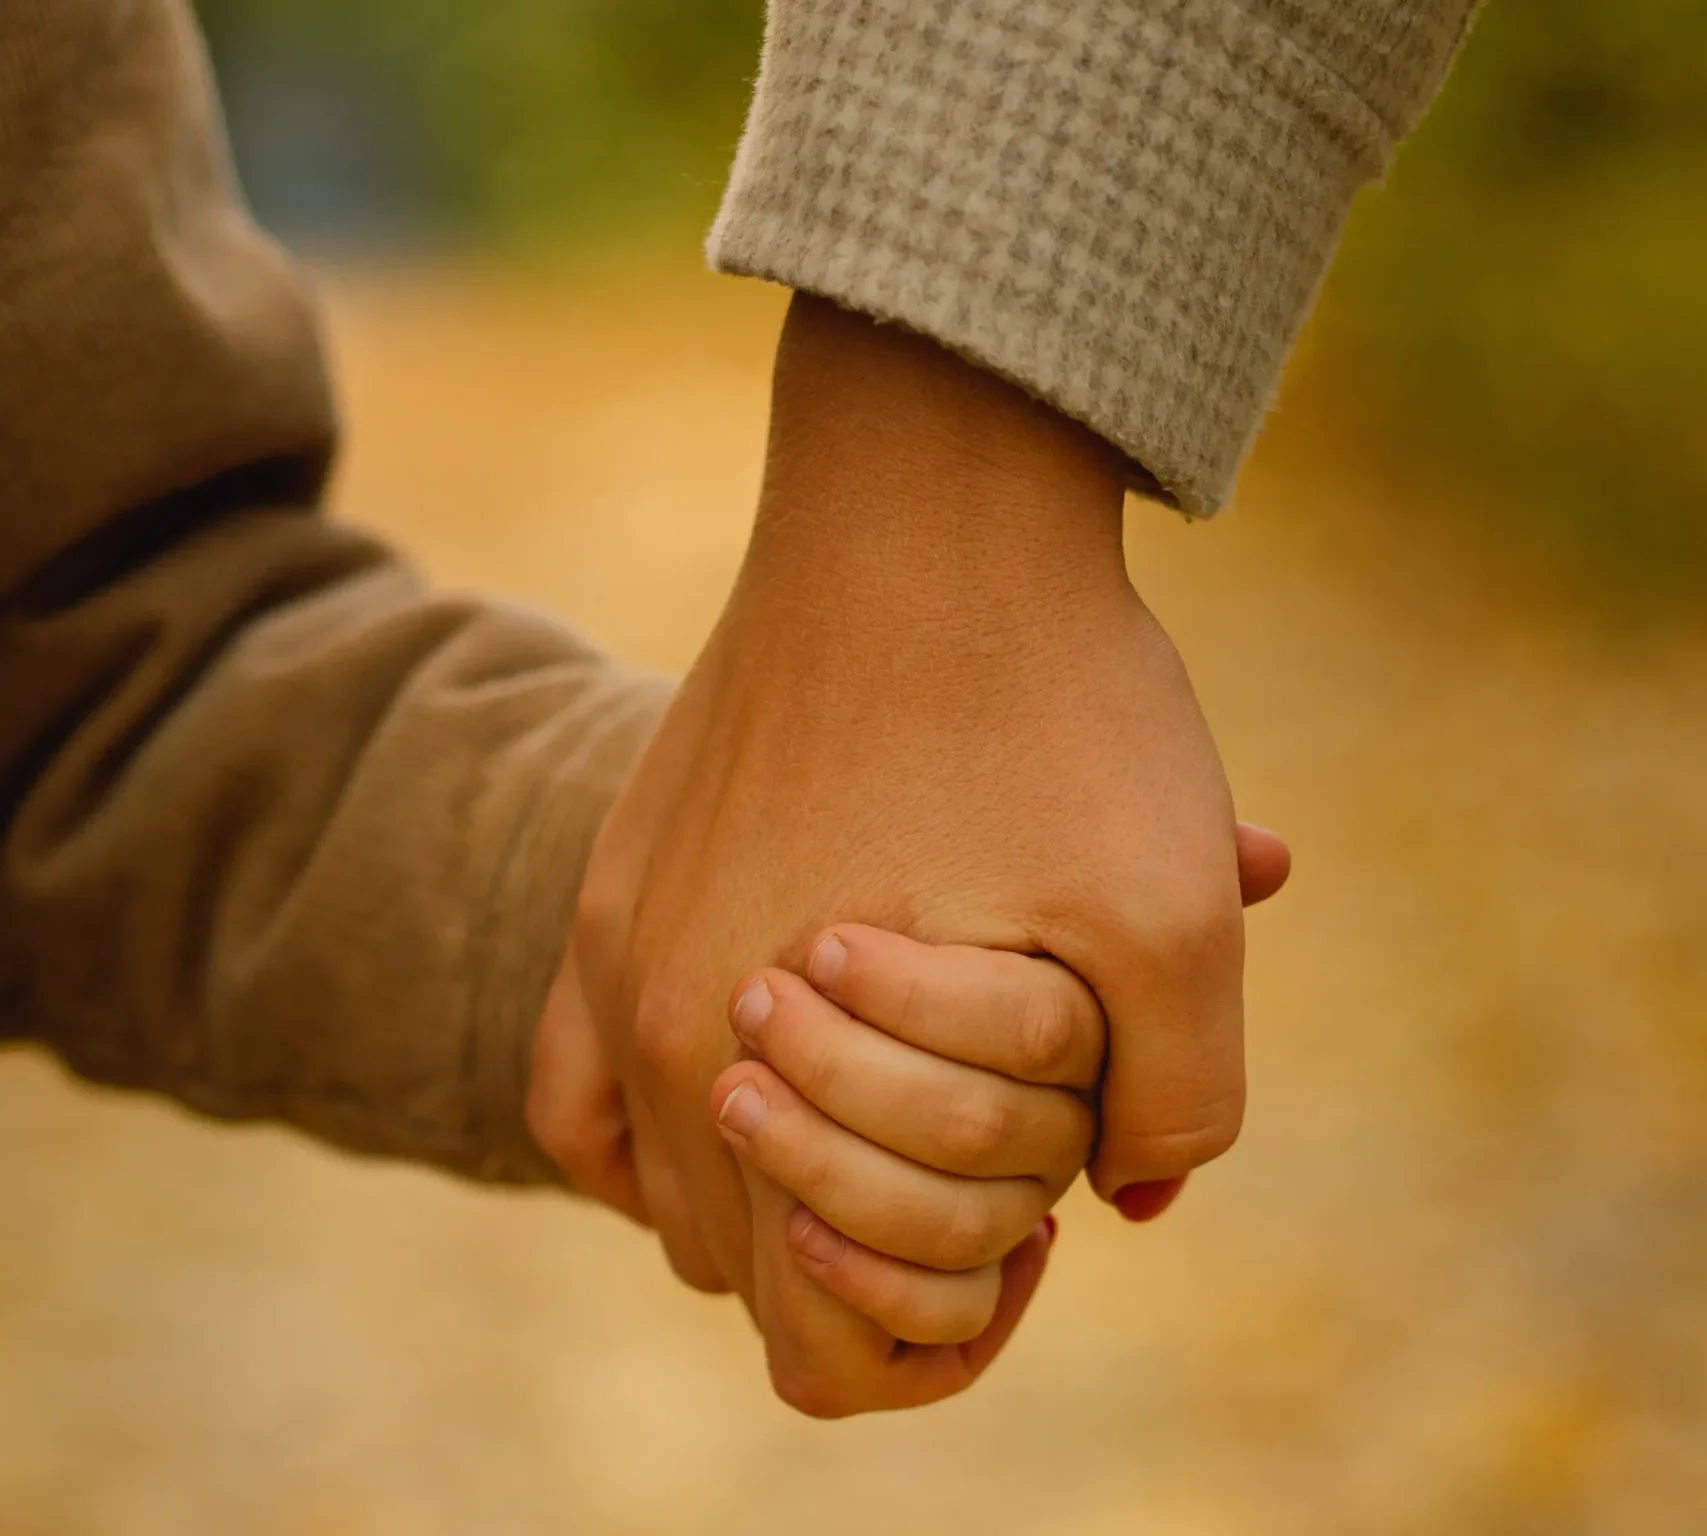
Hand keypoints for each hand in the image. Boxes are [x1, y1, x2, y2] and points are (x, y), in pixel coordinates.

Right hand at [530, 294, 1289, 1414]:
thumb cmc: (1052, 702)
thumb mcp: (1173, 916)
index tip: (1047, 1202)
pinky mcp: (611, 877)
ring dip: (772, 1186)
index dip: (959, 1302)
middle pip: (745, 1265)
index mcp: (760, 1064)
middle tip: (981, 1149)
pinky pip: (579, 1087)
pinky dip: (656, 1130)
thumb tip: (1125, 1205)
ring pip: (664, 1185)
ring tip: (887, 1111)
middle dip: (870, 1245)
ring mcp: (610, 944)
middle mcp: (648, 1023)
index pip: (830, 1320)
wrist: (929, 503)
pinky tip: (753, 1083)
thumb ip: (1177, 1104)